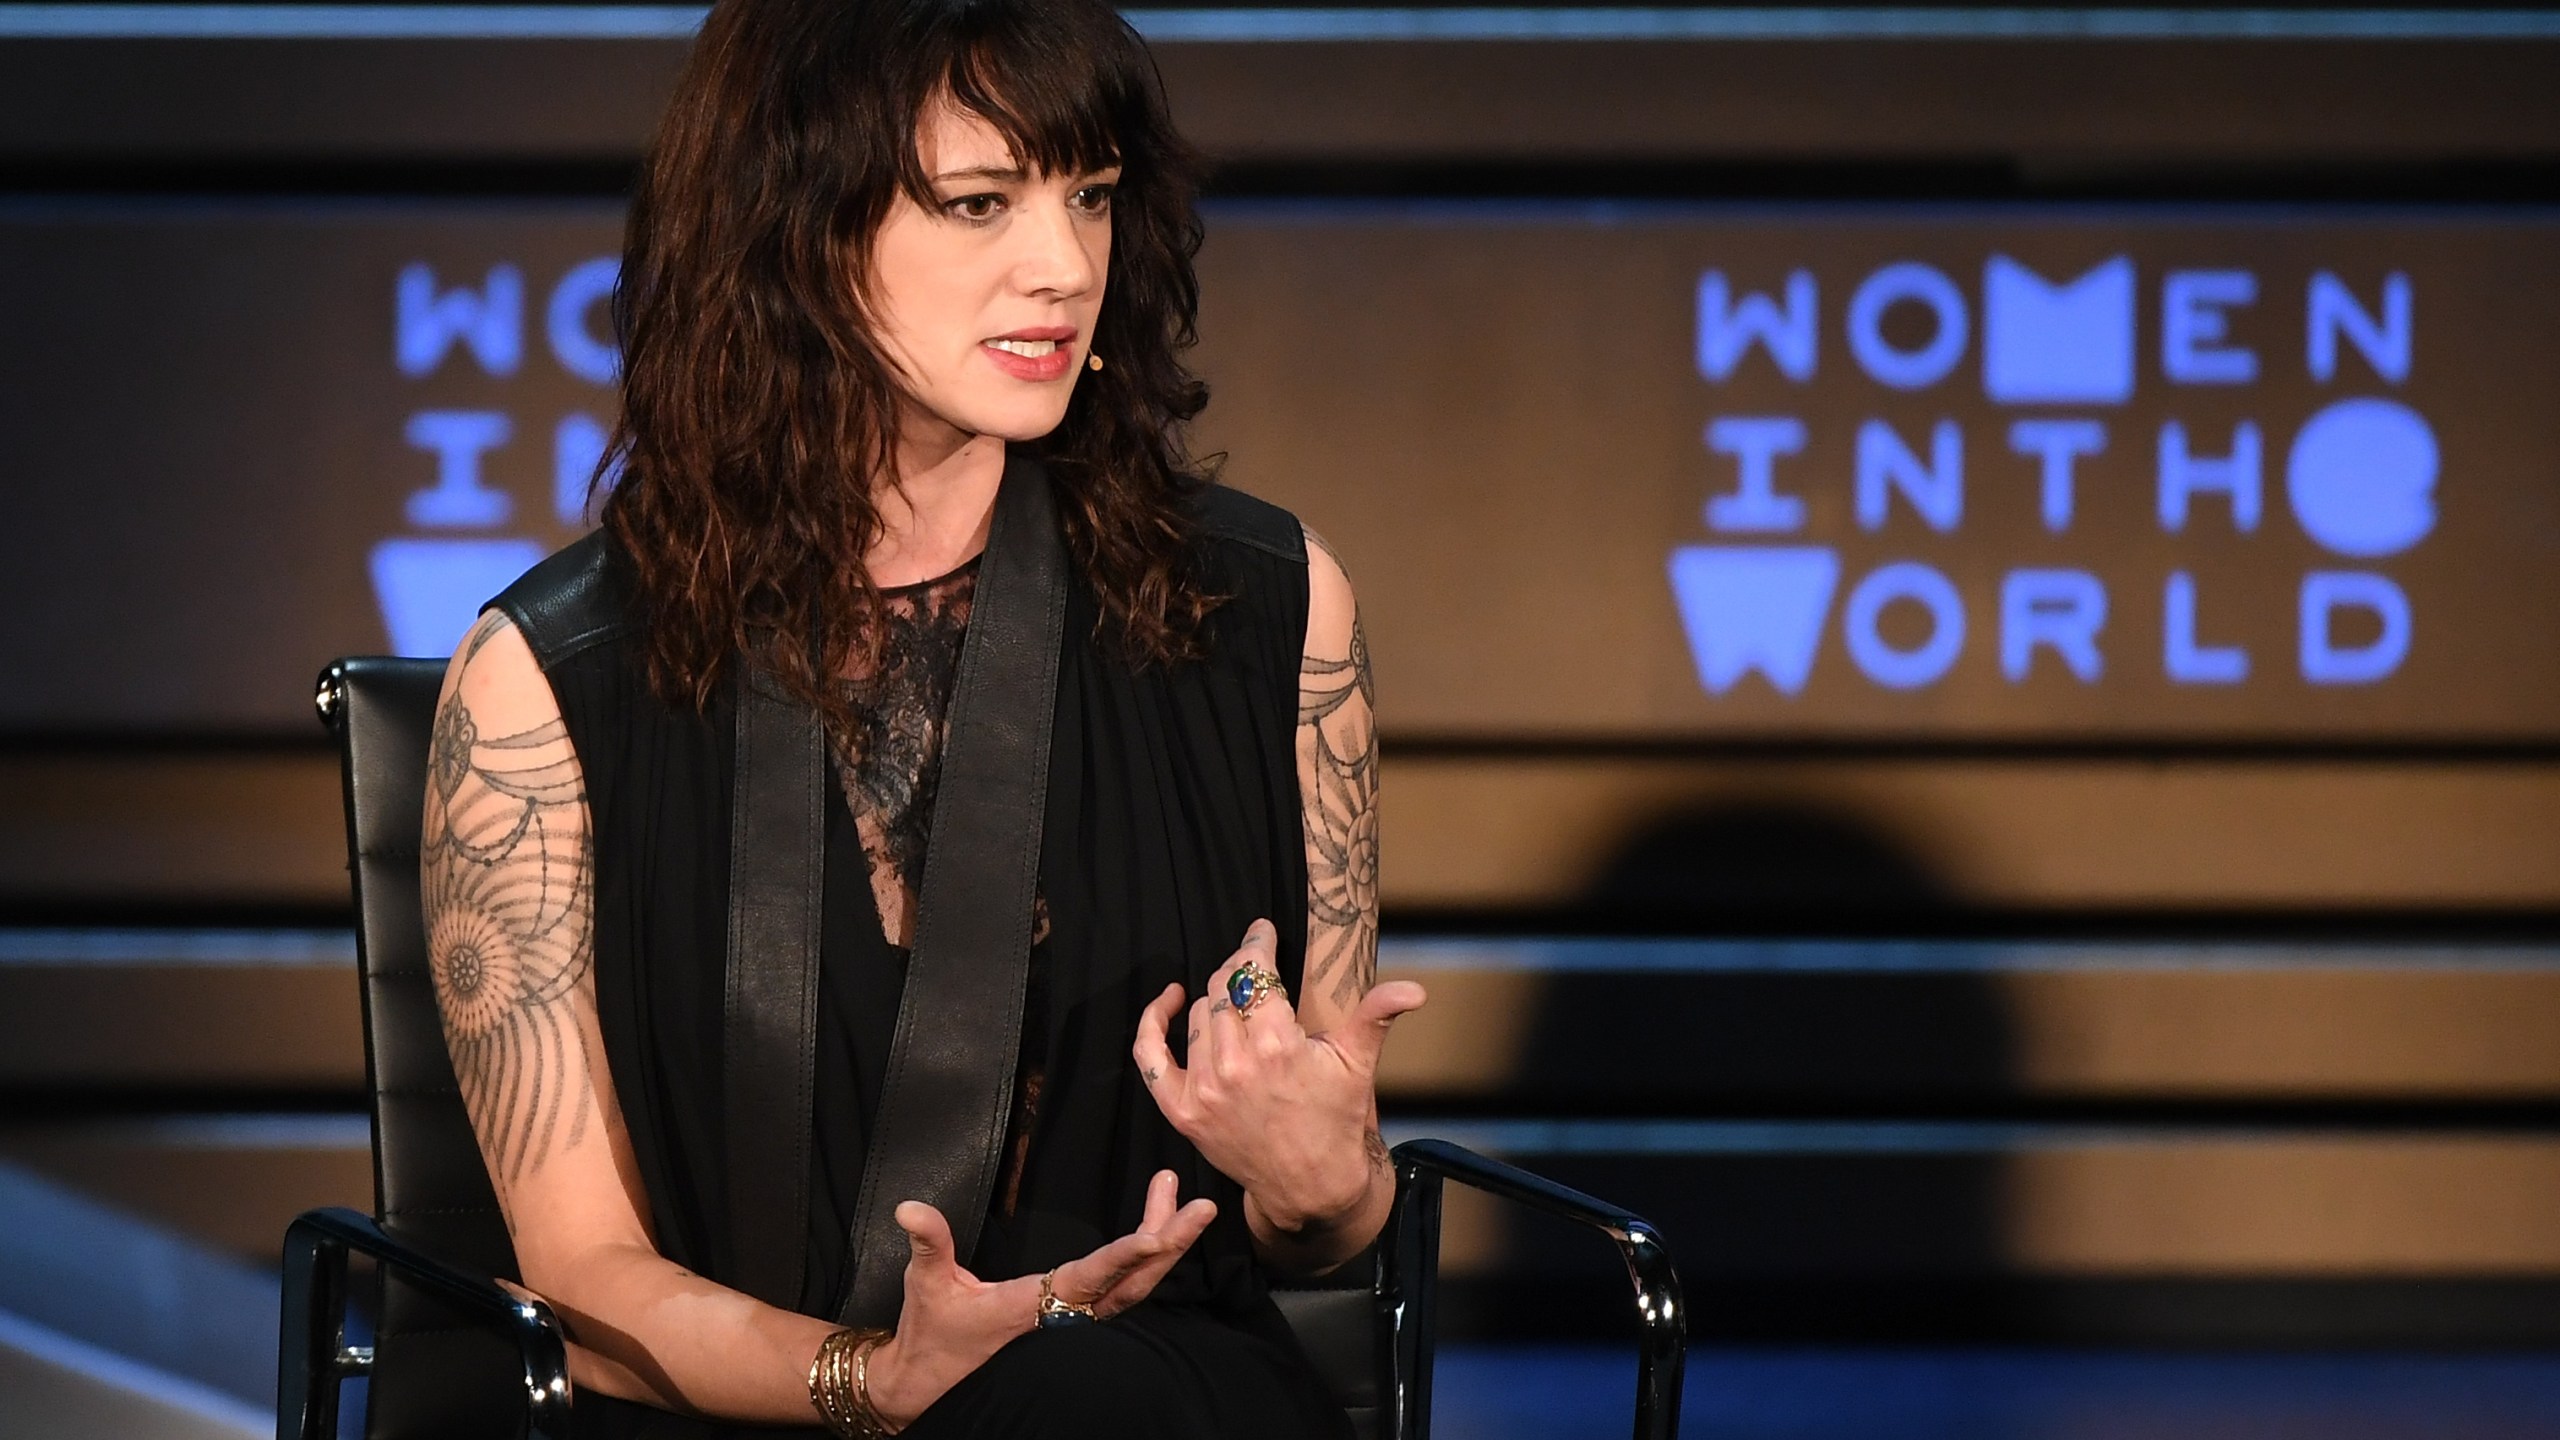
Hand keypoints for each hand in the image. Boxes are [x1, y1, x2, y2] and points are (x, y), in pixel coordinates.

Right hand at [863, 1171, 1213, 1428]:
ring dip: (1163, 1244)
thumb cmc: (933, 1334)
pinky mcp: (1075, 1320)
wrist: (930, 1385)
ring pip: (1135, 1286)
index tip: (1159, 1234)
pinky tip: (1160, 1233)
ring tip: (1182, 1199)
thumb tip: (909, 1207)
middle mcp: (1067, 1315)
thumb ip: (928, 1242)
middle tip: (1204, 1204)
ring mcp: (1075, 1321)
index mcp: (1038, 1305)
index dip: (1126, 1256)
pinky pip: (1123, 1291)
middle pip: (1134, 1281)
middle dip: (1170, 1241)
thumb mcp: (927, 1284)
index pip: (1091, 1276)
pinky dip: (1145, 1260)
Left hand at [1132, 919, 1425, 1232]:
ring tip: (1238, 998)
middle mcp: (1235, 1066)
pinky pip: (1149, 1056)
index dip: (1258, 944)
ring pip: (1199, 1014)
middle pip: (1224, 987)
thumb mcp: (1357, 1064)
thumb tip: (1414, 989)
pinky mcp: (1183, 1111)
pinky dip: (1155, 1022)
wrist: (1310, 1186)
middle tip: (1256, 967)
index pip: (1256, 973)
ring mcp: (1204, 1090)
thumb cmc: (1335, 1119)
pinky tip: (1171, 1000)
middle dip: (1241, 969)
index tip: (1262, 931)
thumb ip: (1376, 1015)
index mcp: (1278, 1047)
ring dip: (1217, 998)